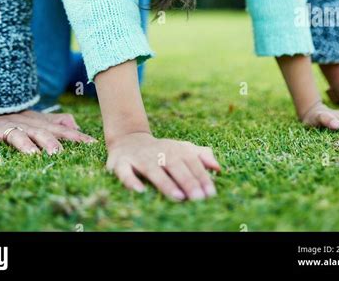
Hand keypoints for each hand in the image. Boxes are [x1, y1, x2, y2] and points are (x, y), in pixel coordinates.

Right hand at [0, 109, 97, 156]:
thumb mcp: (38, 119)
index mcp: (39, 124)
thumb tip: (78, 127)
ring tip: (33, 155)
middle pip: (40, 132)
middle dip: (50, 142)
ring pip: (17, 135)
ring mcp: (5, 128)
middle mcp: (25, 125)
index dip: (76, 137)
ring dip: (25, 145)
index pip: (61, 130)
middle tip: (58, 153)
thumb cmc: (16, 118)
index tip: (92, 146)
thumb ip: (58, 122)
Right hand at [106, 132, 220, 200]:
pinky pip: (125, 172)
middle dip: (188, 182)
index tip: (211, 193)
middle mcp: (158, 152)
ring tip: (179, 197)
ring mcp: (139, 157)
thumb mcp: (181, 149)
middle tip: (199, 198)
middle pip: (175, 166)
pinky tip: (140, 192)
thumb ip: (200, 156)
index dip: (201, 177)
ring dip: (166, 183)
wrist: (128, 139)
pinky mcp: (120, 163)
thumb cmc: (161, 151)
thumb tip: (217, 167)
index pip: (191, 162)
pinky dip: (131, 181)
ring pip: (153, 170)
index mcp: (175, 149)